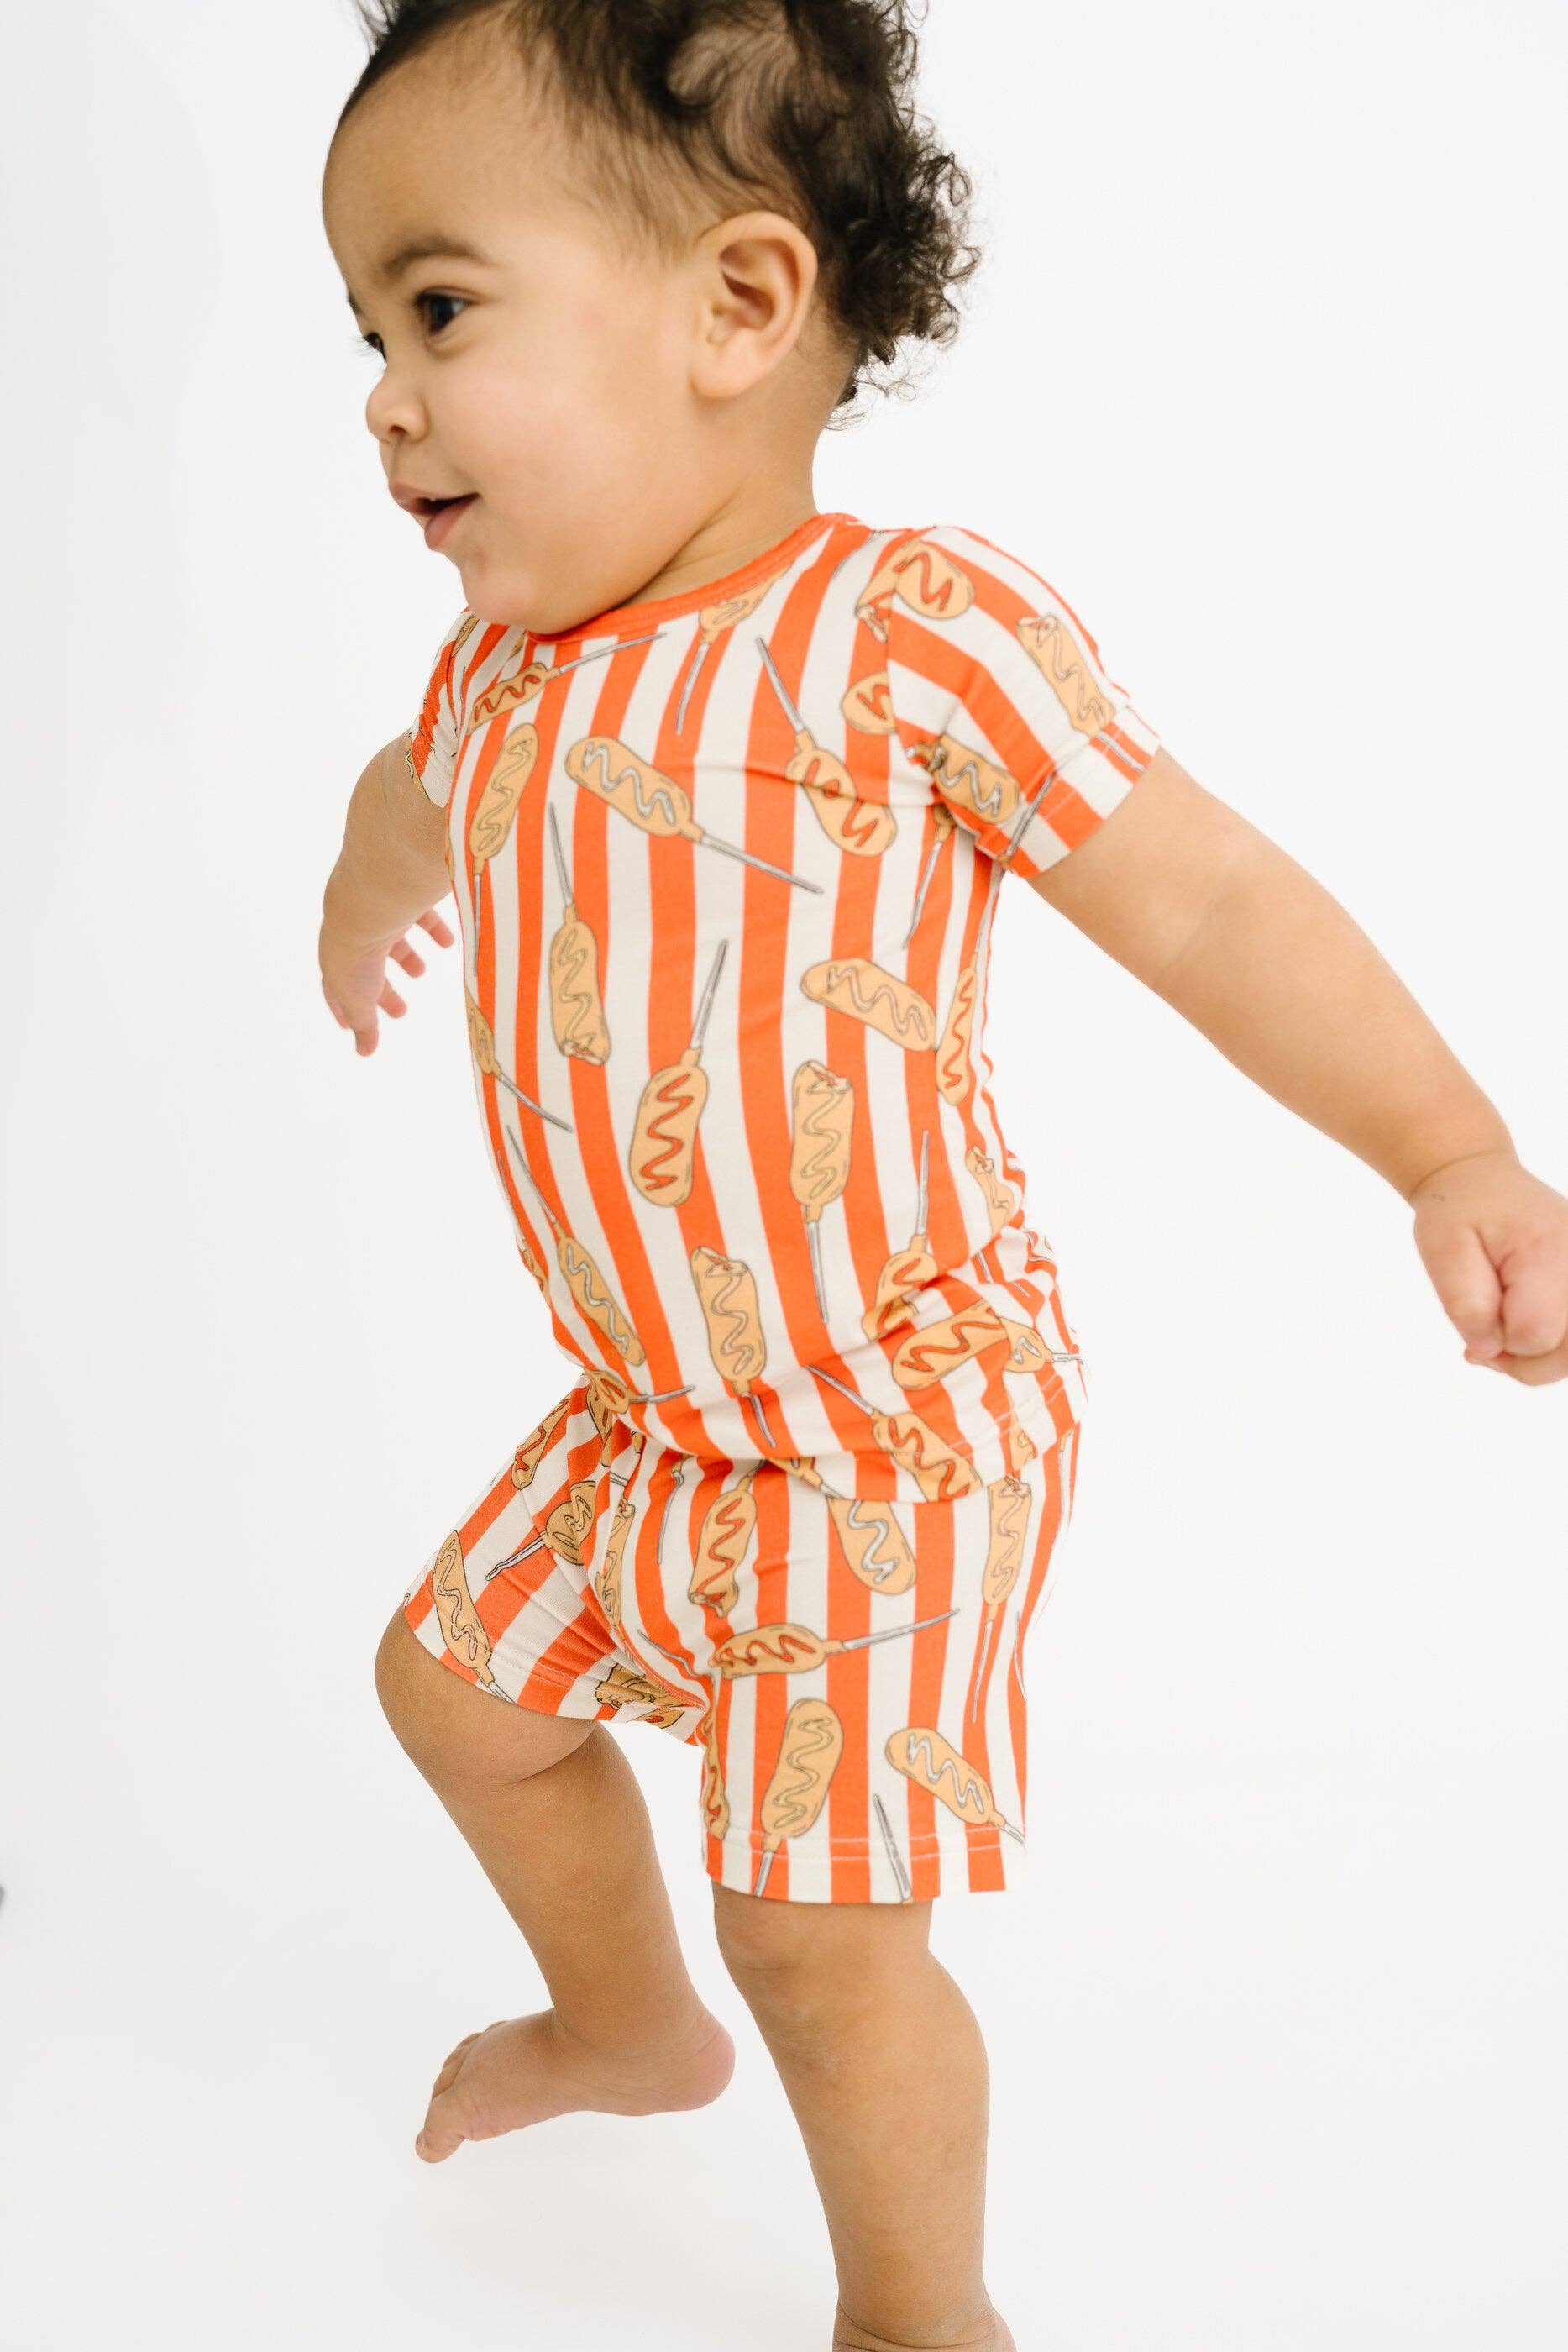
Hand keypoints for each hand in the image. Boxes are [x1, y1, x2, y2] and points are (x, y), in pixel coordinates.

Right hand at [319, 905, 457, 1055]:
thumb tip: (364, 1052)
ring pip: (392, 940)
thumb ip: (364, 1025)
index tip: (351, 1028)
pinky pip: (419, 915)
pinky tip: (448, 942)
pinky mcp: (402, 900)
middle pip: (368, 967)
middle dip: (383, 992)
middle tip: (401, 1012)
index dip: (344, 1010)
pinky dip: (433, 929)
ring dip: (406, 958)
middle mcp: (354, 937)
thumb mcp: (358, 999)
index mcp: (337, 961)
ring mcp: (377, 917)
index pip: (336, 989)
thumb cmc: (358, 956)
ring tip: (421, 972)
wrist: (370, 903)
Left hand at [1409, 1148, 1567, 1385]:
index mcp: (1548, 1250)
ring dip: (1539, 1358)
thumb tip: (1489, 1349)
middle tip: (1485, 1337)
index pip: (1533, 1333)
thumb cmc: (1458, 1211)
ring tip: (1504, 1332)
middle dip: (1522, 1359)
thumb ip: (1464, 1304)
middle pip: (1566, 1353)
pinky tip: (1523, 1328)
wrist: (1482, 1180)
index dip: (1497, 1340)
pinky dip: (1552, 1346)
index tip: (1475, 1314)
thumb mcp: (1442, 1250)